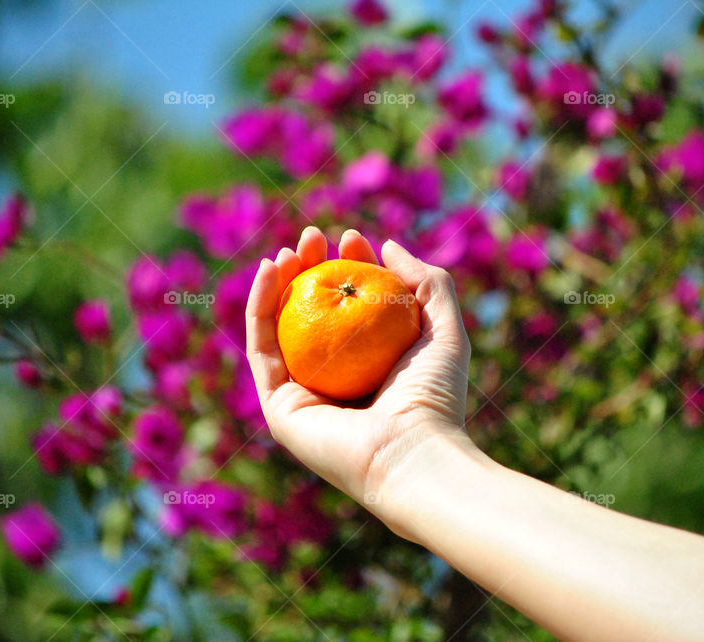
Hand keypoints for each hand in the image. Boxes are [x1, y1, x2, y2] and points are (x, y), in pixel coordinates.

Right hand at [245, 227, 473, 519]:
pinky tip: (270, 268)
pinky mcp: (278, 407)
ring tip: (292, 247)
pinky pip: (262, 348)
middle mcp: (335, 381)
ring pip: (280, 328)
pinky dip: (260, 306)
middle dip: (310, 269)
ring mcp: (303, 395)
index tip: (352, 237)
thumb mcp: (444, 327)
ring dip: (280, 282)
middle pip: (312, 314)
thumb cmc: (435, 396)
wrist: (413, 452)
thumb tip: (388, 246)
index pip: (352, 307)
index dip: (349, 268)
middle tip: (314, 236)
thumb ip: (427, 282)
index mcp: (370, 367)